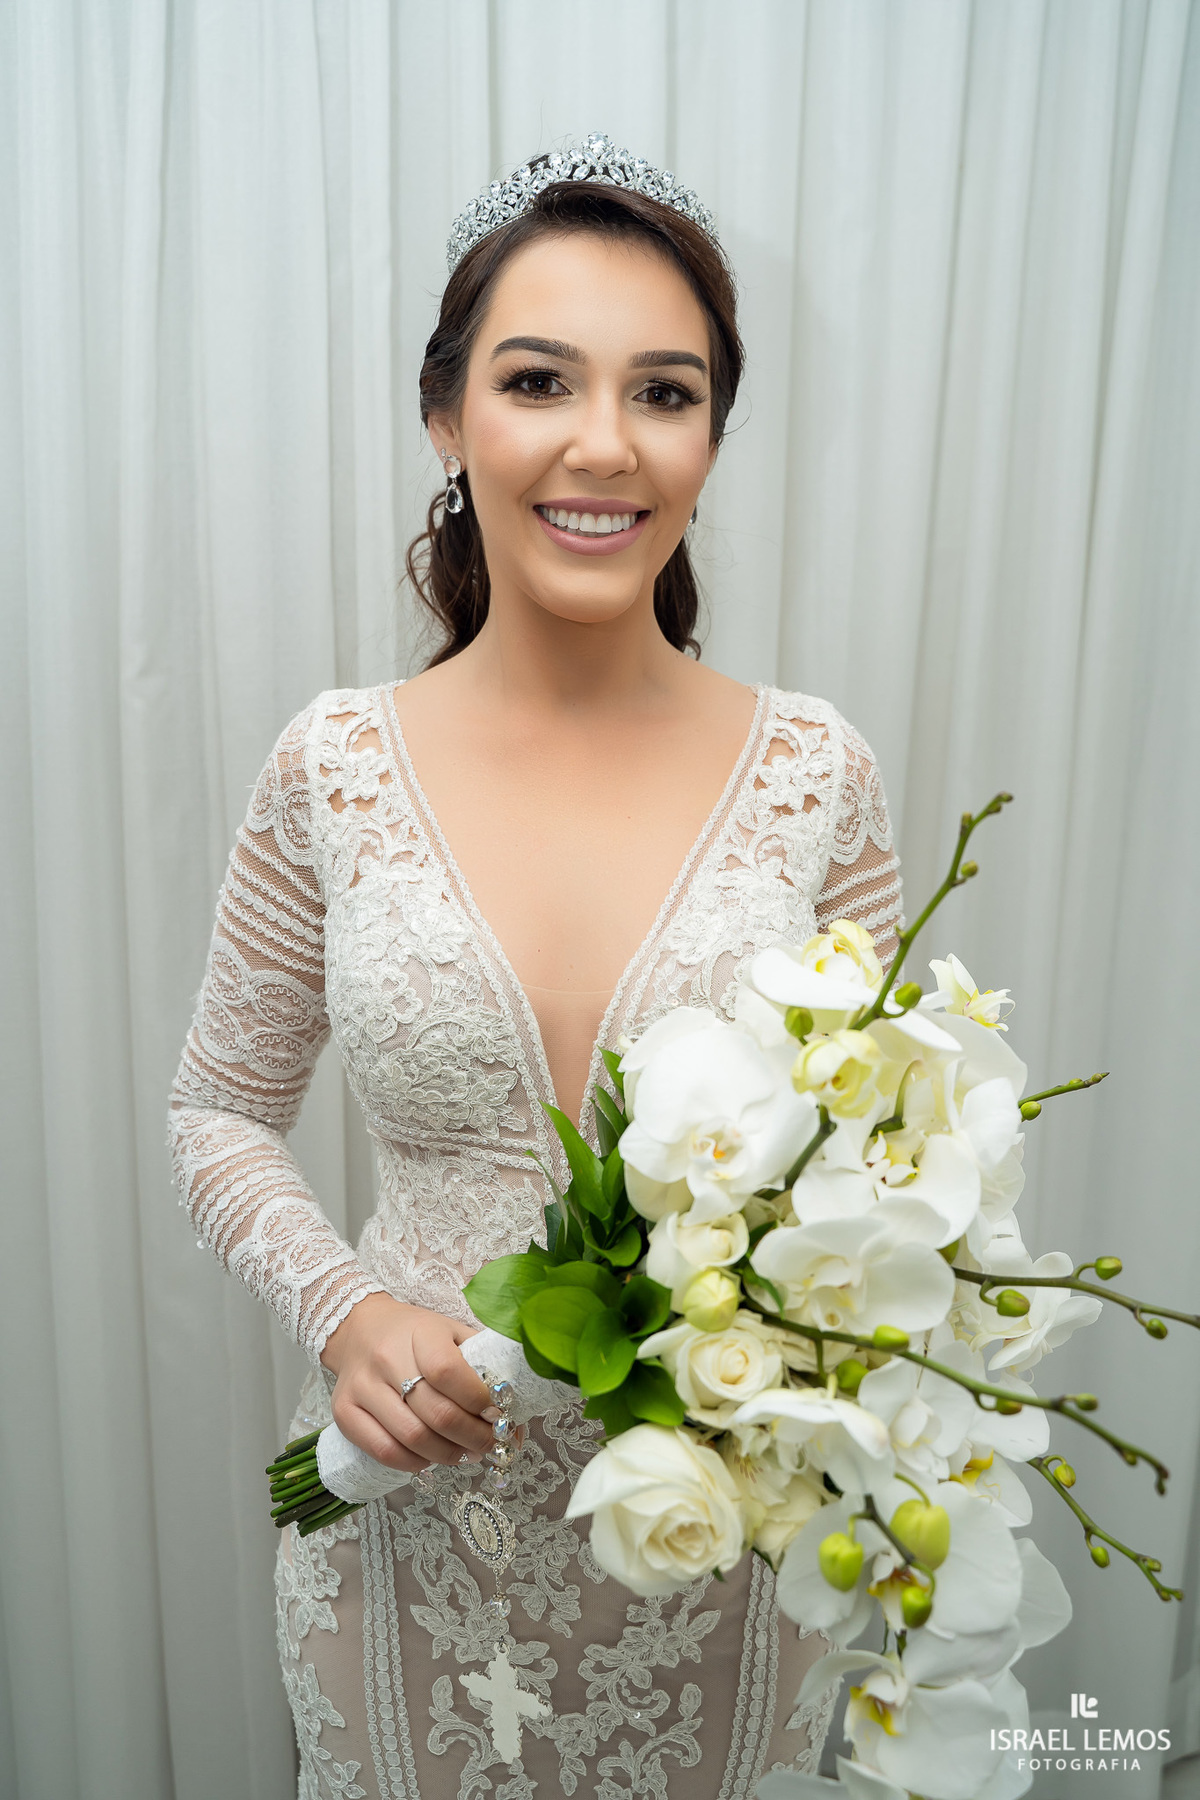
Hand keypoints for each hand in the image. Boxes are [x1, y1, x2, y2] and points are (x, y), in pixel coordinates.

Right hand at [319, 1292, 495, 1473]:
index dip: (478, 1400)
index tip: (498, 1414)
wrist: (360, 1328)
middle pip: (436, 1413)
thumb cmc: (414, 1334)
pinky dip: (413, 1463)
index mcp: (419, 1332)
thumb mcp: (450, 1332)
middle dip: (473, 1437)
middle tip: (490, 1444)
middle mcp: (386, 1358)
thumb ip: (481, 1361)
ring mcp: (362, 1387)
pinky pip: (383, 1451)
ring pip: (412, 1437)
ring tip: (466, 1454)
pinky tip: (430, 1458)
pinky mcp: (343, 1411)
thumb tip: (515, 1407)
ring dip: (448, 1455)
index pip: (449, 1372)